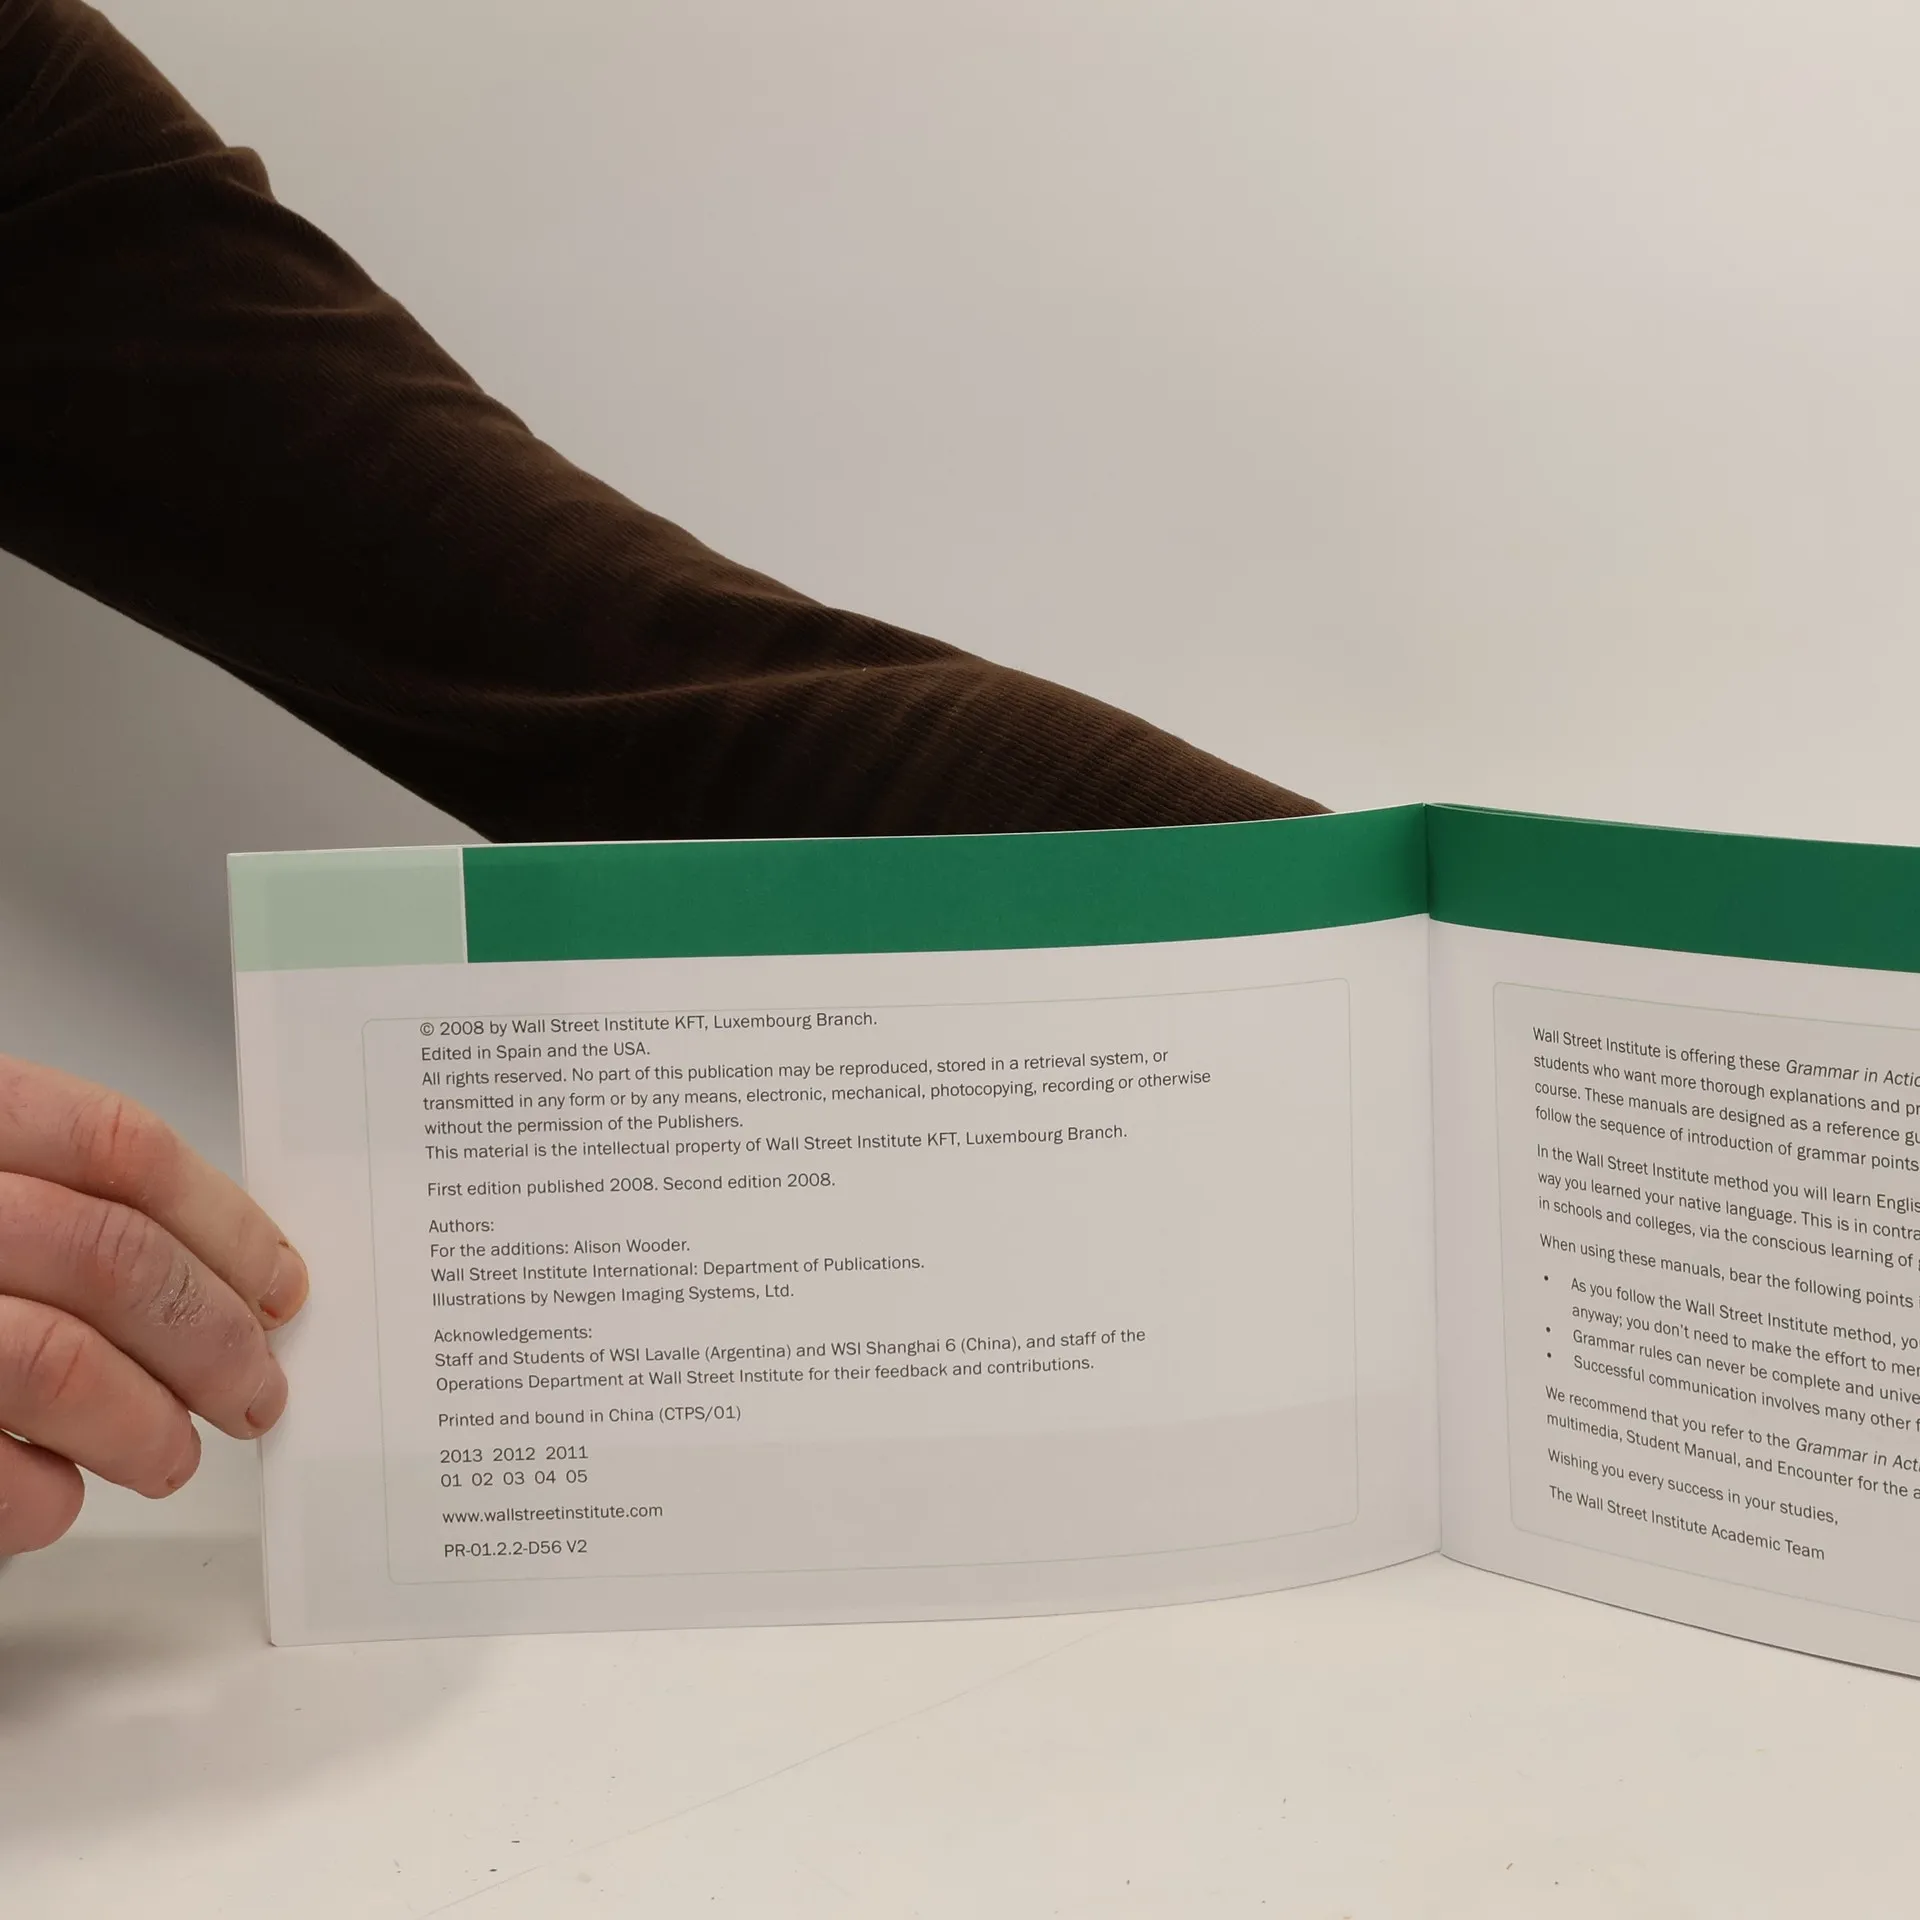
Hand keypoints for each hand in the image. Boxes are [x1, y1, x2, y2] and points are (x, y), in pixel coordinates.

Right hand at [0, 1055, 306, 1554]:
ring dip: (146, 1425)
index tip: (278, 1285)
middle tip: (255, 1389)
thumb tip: (225, 1277)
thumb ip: (58, 1202)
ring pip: (58, 1365)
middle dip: (213, 1337)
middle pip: (111, 1259)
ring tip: (169, 1453)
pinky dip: (43, 1497)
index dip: (224, 1225)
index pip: (120, 1149)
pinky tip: (53, 1493)